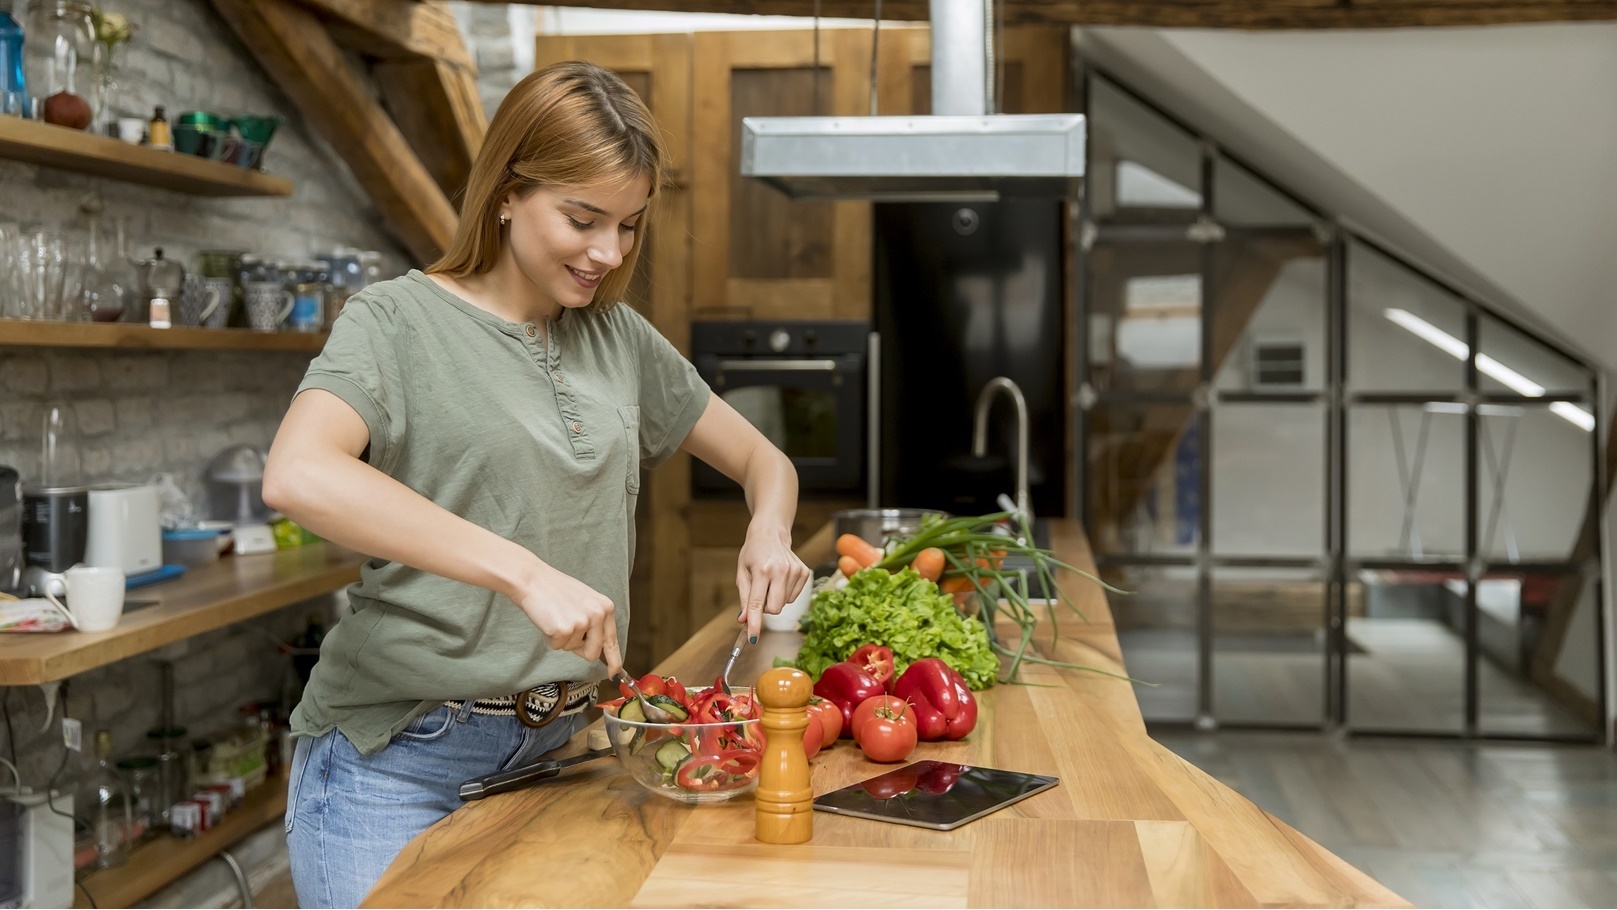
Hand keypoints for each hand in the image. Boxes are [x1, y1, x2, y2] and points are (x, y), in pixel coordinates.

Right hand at [514, 566, 621, 677]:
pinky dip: (550, 638)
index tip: (614, 674)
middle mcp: (598, 614)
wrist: (532, 579)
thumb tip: (598, 649)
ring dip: (562, 639)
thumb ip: (594, 621)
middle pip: (592, 653)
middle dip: (578, 649)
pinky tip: (548, 620)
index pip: (612, 640)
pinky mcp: (565, 629)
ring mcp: (582, 622)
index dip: (614, 661)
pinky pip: (557, 647)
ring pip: (572, 650)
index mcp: (606, 607)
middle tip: (565, 629)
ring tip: (556, 617)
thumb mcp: (585, 601)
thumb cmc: (555, 590)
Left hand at [735, 523, 810, 643]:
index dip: (755, 623)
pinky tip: (780, 580)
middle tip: (760, 594)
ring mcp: (795, 571)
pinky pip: (793, 597)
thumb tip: (744, 620)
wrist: (771, 533)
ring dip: (774, 599)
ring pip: (784, 604)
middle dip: (765, 609)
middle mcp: (780, 570)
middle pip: (774, 608)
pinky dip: (784, 594)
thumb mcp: (742, 572)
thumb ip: (744, 598)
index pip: (758, 603)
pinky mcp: (804, 572)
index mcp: (762, 570)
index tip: (753, 639)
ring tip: (770, 582)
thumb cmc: (753, 553)